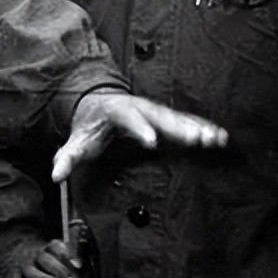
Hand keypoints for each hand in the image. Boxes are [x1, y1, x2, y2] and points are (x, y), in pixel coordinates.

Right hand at [0, 227, 82, 277]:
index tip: (79, 264)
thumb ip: (61, 255)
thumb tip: (82, 267)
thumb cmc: (31, 255)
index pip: (56, 249)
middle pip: (47, 261)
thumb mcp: (44, 248)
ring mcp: (21, 269)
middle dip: (61, 271)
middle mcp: (32, 257)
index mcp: (42, 248)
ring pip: (34, 274)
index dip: (68, 255)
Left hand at [52, 90, 227, 181]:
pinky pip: (187, 121)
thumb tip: (56, 175)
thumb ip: (67, 158)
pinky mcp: (166, 117)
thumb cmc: (90, 125)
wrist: (98, 101)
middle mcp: (139, 107)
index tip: (151, 142)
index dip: (140, 129)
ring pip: (178, 118)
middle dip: (179, 127)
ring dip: (198, 128)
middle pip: (161, 116)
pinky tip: (221, 137)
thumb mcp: (76, 140)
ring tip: (217, 139)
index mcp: (116, 111)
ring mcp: (155, 110)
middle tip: (197, 140)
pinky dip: (203, 128)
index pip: (128, 119)